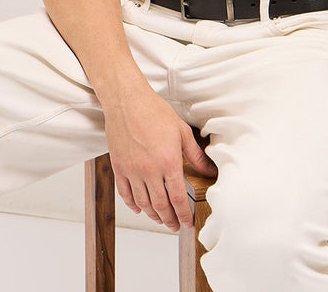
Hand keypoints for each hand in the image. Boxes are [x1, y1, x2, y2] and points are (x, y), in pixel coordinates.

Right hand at [103, 86, 216, 230]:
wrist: (128, 101)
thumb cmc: (155, 112)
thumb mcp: (182, 131)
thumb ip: (195, 155)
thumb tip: (209, 170)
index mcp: (168, 161)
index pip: (178, 197)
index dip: (184, 213)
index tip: (187, 222)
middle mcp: (149, 170)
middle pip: (160, 205)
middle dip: (169, 219)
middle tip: (174, 226)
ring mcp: (132, 171)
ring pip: (143, 203)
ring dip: (153, 215)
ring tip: (160, 219)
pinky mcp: (119, 168)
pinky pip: (125, 194)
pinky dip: (133, 205)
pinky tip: (139, 208)